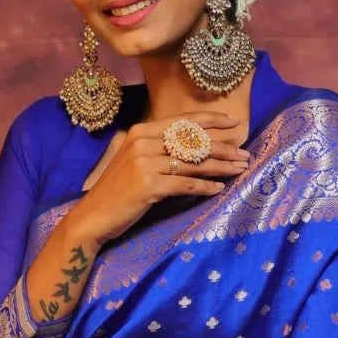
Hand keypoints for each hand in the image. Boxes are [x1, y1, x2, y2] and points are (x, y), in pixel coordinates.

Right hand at [72, 110, 249, 247]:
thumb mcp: (137, 161)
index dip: (211, 120)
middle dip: (223, 148)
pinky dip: (204, 188)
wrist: (93, 216)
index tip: (234, 123)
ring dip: (220, 167)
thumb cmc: (119, 191)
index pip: (184, 121)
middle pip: (193, 142)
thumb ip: (160, 149)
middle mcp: (143, 142)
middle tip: (244, 155)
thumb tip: (197, 146)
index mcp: (141, 131)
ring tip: (239, 170)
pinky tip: (218, 189)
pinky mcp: (148, 186)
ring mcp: (144, 164)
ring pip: (193, 163)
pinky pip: (185, 185)